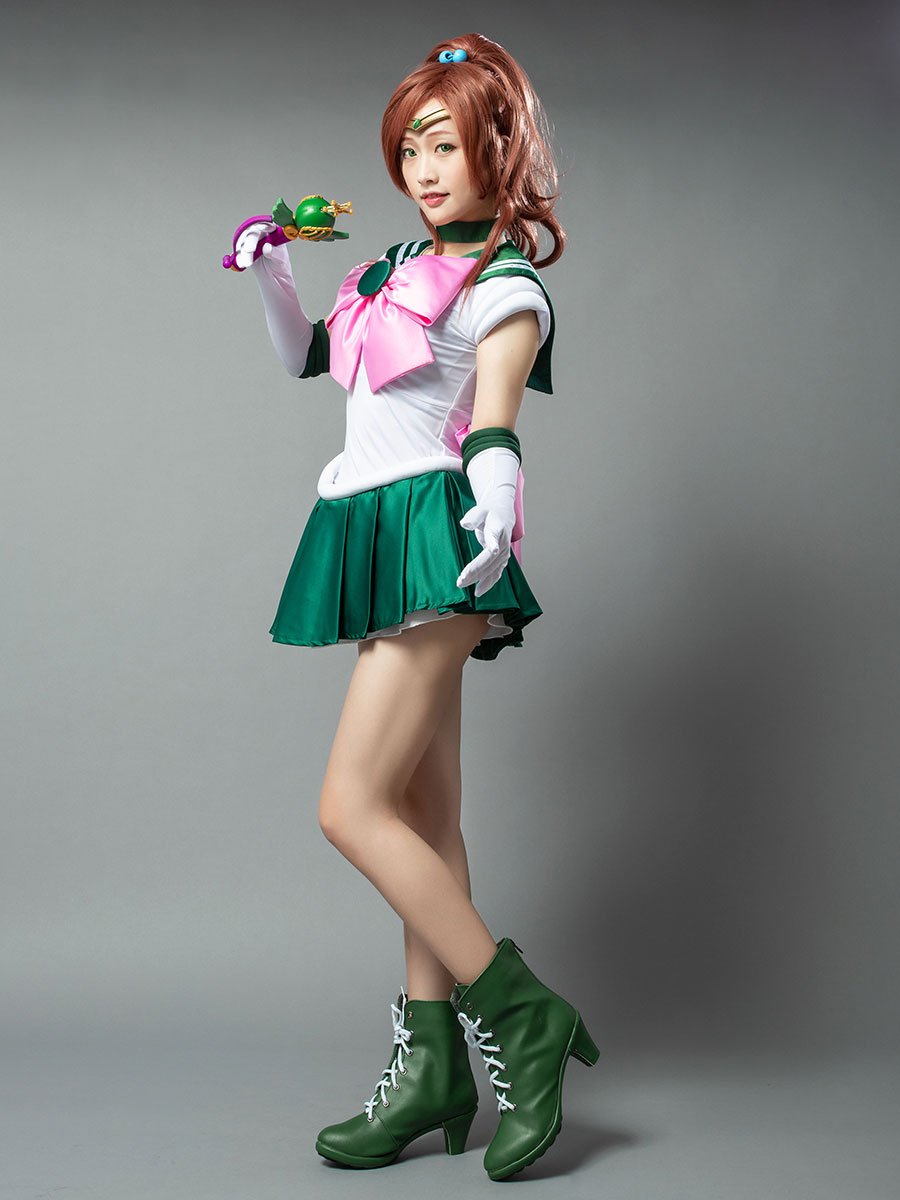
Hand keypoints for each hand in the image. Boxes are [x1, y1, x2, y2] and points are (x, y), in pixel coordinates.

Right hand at [234, 219, 286, 270]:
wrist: (273, 277)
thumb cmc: (280, 265)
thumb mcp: (280, 260)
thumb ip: (274, 253)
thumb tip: (266, 247)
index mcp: (273, 232)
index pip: (269, 224)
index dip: (266, 225)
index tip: (268, 228)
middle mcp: (261, 233)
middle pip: (253, 232)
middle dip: (250, 241)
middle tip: (250, 250)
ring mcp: (252, 240)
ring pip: (244, 241)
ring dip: (244, 252)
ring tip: (247, 263)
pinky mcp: (244, 248)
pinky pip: (239, 250)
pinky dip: (239, 257)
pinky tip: (241, 263)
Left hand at [455, 445, 519, 597]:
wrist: (502, 513)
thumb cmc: (489, 512)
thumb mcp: (480, 509)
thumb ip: (474, 517)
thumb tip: (465, 523)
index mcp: (498, 529)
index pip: (495, 537)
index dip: (494, 543)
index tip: (493, 549)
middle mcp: (503, 544)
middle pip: (489, 560)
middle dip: (475, 571)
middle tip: (460, 580)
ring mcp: (503, 554)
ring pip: (492, 570)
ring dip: (479, 580)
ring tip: (464, 585)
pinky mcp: (501, 561)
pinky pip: (495, 574)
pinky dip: (487, 584)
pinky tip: (478, 592)